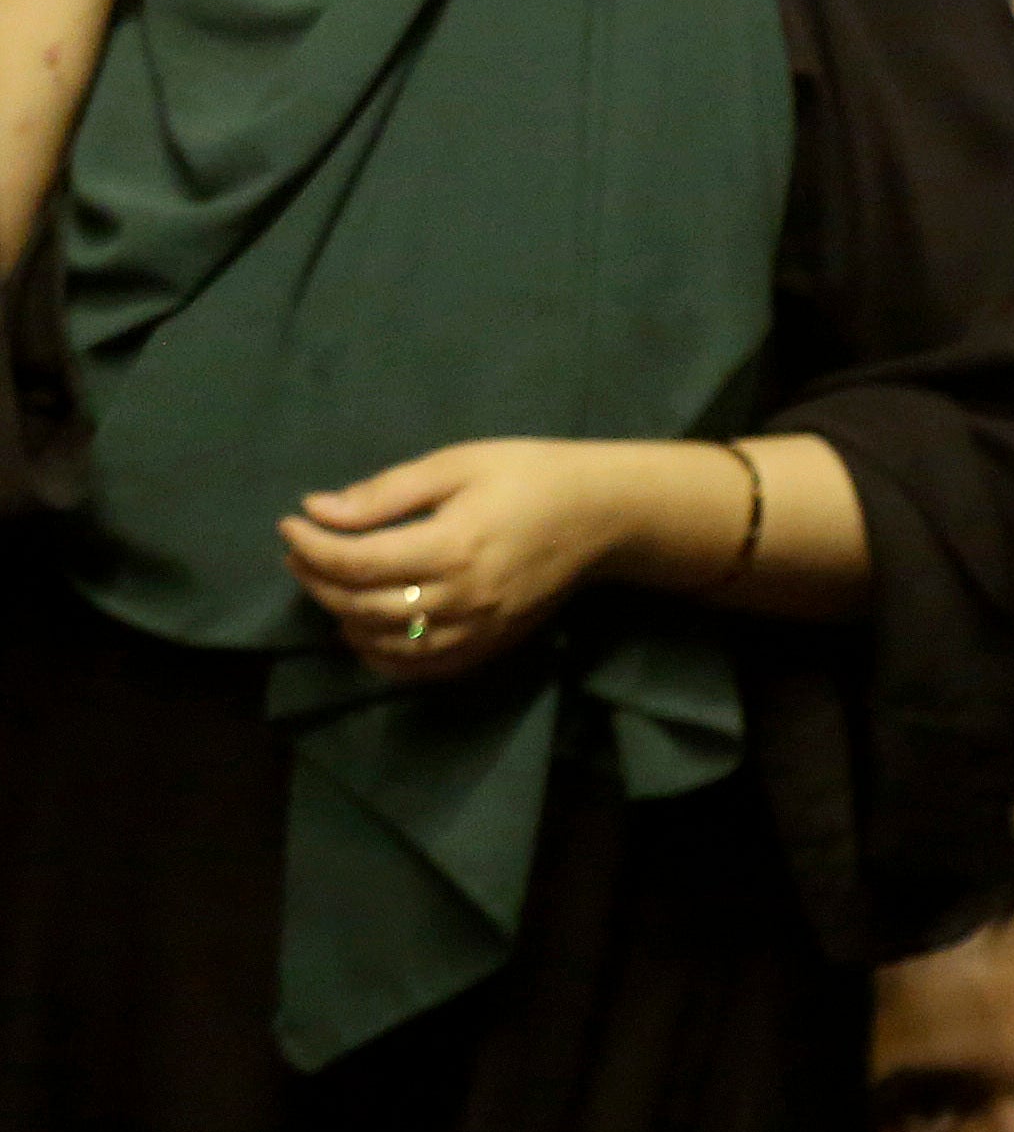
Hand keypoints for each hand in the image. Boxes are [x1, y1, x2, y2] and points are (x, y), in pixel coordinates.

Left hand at [278, 440, 653, 682]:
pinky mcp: (489, 644)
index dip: (310, 545)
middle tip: (301, 552)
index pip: (355, 561)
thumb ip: (386, 492)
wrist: (605, 515)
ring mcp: (476, 628)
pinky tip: (362, 631)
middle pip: (360, 604)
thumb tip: (319, 510)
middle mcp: (461, 597)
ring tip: (327, 585)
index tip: (291, 523)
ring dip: (341, 617)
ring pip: (383, 643)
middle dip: (315, 578)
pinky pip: (420, 667)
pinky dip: (380, 657)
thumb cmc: (531, 475)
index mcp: (452, 545)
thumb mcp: (458, 464)